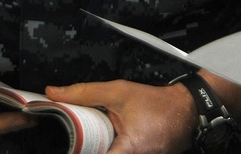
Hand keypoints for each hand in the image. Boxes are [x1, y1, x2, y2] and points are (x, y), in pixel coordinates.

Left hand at [46, 80, 194, 153]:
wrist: (186, 110)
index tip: (72, 145)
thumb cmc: (156, 103)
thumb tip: (54, 94)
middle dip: (90, 147)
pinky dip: (113, 148)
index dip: (80, 151)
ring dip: (101, 147)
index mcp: (129, 150)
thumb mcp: (118, 92)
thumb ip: (85, 94)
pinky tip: (113, 140)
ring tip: (103, 136)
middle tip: (84, 138)